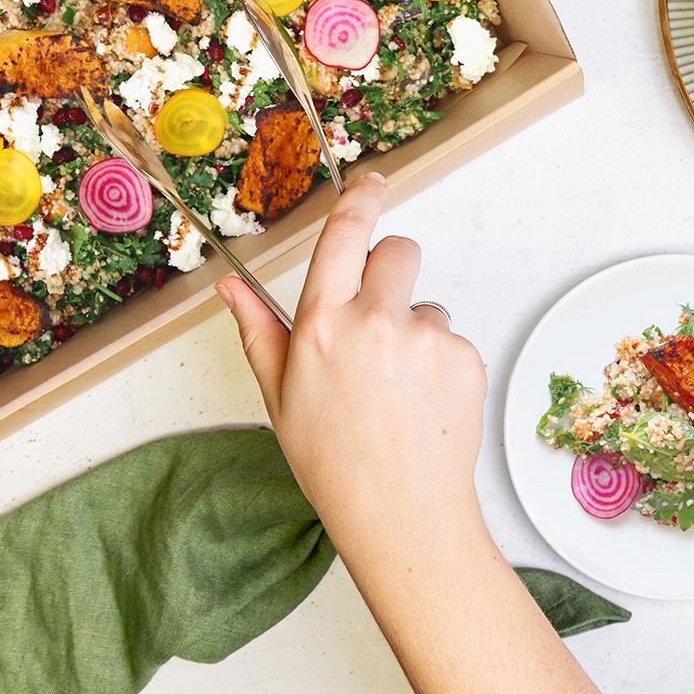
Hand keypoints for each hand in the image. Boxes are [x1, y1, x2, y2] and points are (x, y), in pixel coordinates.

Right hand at [216, 173, 487, 552]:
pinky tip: (422, 401)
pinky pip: (451, 337)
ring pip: (428, 303)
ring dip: (414, 327)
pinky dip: (439, 360)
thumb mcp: (280, 395)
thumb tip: (228, 287)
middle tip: (380, 316)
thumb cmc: (333, 460)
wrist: (400, 512)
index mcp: (323, 325)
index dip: (361, 199)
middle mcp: (376, 322)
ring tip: (398, 386)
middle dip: (391, 269)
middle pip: (399, 251)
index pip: (345, 236)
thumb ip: (257, 330)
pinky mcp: (465, 358)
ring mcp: (427, 339)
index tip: (374, 181)